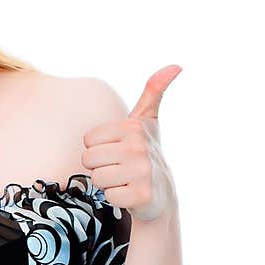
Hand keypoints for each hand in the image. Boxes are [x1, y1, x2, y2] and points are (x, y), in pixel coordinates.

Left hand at [81, 65, 181, 222]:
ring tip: (124, 180)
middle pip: (89, 160)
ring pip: (97, 179)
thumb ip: (154, 91)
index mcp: (133, 127)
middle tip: (120, 168)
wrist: (162, 193)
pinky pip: (108, 197)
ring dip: (108, 183)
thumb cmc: (146, 153)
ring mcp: (141, 172)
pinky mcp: (141, 196)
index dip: (99, 149)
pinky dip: (117, 199)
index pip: (88, 141)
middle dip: (101, 166)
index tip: (118, 151)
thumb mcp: (148, 120)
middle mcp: (138, 147)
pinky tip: (130, 194)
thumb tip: (176, 65)